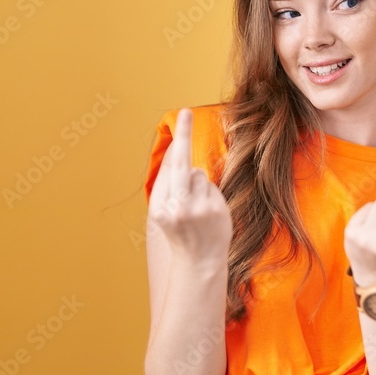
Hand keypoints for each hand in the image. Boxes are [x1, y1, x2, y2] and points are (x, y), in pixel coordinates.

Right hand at [148, 109, 232, 262]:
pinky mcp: (216, 210)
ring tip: (196, 208)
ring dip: (198, 184)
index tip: (183, 114)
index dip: (178, 140)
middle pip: (182, 163)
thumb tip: (174, 150)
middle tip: (187, 112)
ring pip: (199, 175)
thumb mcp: (164, 212)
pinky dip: (210, 195)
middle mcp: (177, 206)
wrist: (199, 262)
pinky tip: (207, 213)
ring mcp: (198, 208)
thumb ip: (168, 183)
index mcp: (160, 206)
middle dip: (184, 136)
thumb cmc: (180, 233)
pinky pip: (212, 187)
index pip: (168, 166)